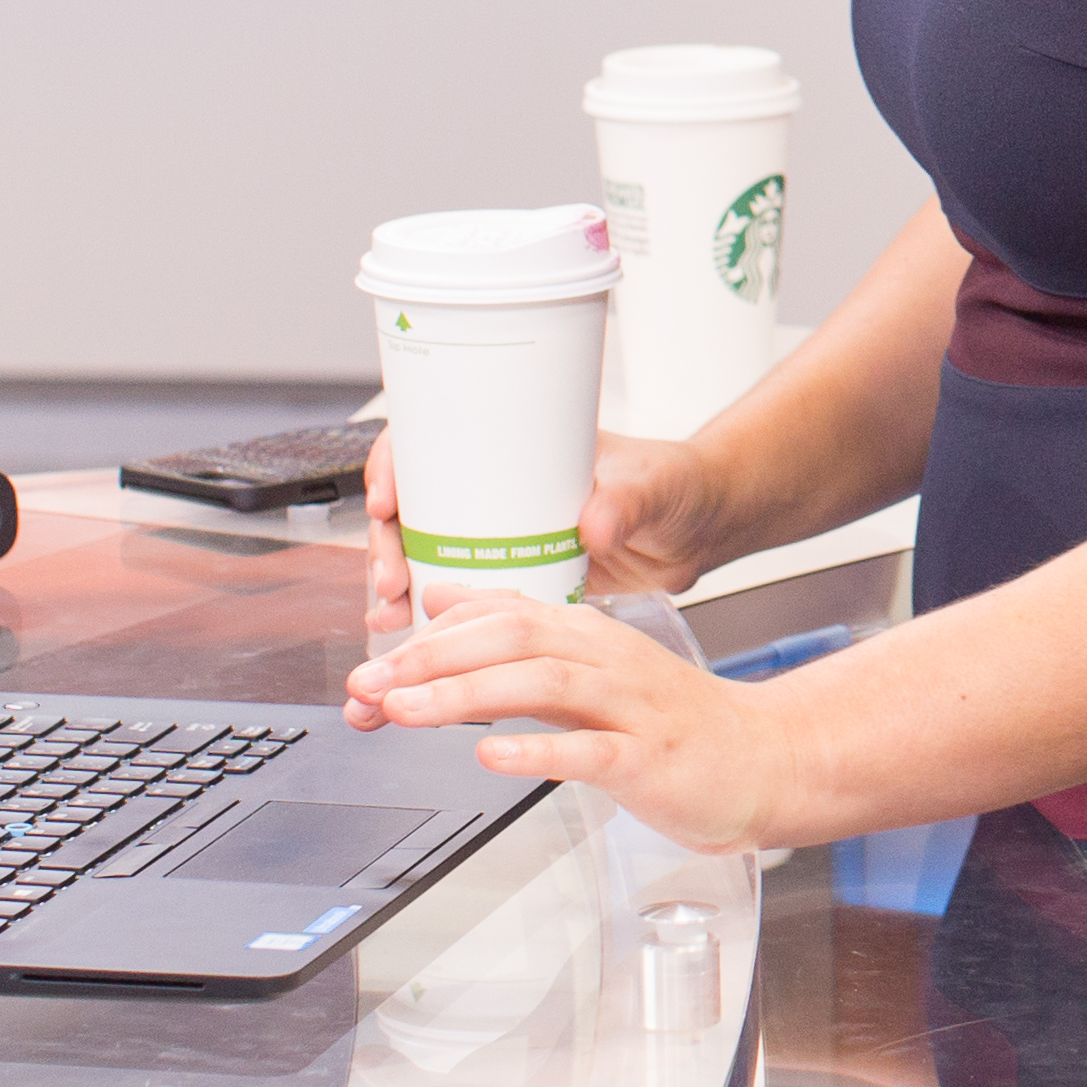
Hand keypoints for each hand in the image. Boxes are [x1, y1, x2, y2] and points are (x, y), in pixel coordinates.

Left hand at [344, 592, 818, 851]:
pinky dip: (538, 751)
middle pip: (515, 637)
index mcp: (590, 634)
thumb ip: (521, 632)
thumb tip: (446, 598)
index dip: (429, 635)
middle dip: (432, 658)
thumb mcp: (592, 664)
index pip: (501, 613)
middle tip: (370, 681)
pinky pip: (590, 751)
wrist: (764, 759)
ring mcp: (632, 707)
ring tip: (406, 710)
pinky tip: (492, 757)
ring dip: (466, 696)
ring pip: (543, 684)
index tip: (372, 661)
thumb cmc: (672, 721)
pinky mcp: (651, 758)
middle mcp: (609, 659)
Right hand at [355, 430, 737, 710]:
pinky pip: (459, 602)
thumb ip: (625, 503)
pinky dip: (429, 624)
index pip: (434, 442)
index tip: (387, 501)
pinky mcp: (517, 583)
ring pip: (425, 559)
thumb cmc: (676, 486)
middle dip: (386, 546)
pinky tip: (408, 644)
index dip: (396, 466)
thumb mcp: (652, 485)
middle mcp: (500, 493)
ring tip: (388, 621)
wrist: (700, 533)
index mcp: (520, 450)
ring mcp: (503, 539)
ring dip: (396, 590)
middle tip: (390, 582)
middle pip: (414, 509)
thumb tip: (595, 524)